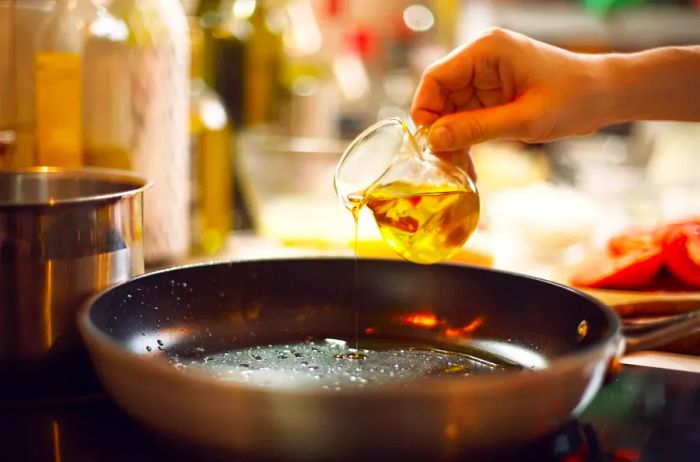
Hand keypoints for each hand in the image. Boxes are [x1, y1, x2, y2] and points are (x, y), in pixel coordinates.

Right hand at [411, 28, 605, 150]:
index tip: (428, 144)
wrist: (605, 95)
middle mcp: (480, 60)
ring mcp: (485, 77)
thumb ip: (477, 128)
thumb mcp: (524, 120)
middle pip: (439, 96)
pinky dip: (465, 141)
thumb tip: (434, 139)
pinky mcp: (492, 95)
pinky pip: (466, 118)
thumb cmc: (574, 98)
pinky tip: (468, 165)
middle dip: (438, 131)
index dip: (425, 111)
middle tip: (443, 165)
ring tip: (457, 171)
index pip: (435, 77)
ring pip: (449, 111)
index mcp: (486, 51)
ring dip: (451, 140)